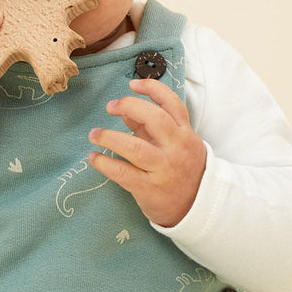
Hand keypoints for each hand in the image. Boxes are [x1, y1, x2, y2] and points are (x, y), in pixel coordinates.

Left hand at [88, 78, 206, 227]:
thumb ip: (151, 127)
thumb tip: (125, 109)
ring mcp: (164, 169)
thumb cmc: (183, 169)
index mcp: (185, 134)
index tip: (133, 85)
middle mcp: (176, 148)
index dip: (152, 89)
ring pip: (136, 148)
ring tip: (95, 134)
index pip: (172, 104)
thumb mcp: (175, 144)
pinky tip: (94, 158)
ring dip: (110, 137)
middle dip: (130, 107)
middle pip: (155, 119)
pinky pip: (124, 173)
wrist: (197, 207)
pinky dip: (106, 164)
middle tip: (111, 107)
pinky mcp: (150, 189)